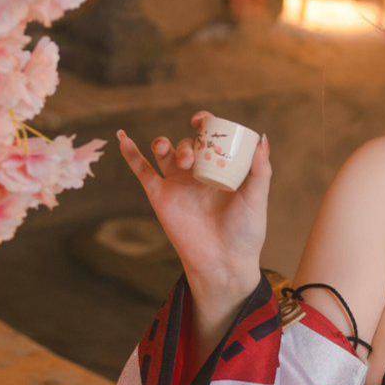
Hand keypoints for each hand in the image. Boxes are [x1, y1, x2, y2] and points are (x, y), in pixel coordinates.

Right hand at [113, 112, 269, 291]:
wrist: (223, 263)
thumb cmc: (245, 233)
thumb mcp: (257, 199)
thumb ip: (261, 170)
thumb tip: (262, 137)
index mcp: (220, 168)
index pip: (209, 136)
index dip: (205, 123)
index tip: (202, 121)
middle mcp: (197, 173)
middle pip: (187, 142)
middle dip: (189, 143)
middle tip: (195, 159)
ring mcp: (177, 184)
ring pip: (164, 152)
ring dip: (163, 144)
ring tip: (181, 160)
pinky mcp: (160, 197)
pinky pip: (143, 171)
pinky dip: (131, 155)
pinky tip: (123, 138)